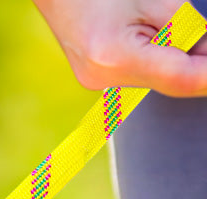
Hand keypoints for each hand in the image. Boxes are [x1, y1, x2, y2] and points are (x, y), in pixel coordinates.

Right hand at [34, 0, 206, 94]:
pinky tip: (153, 34)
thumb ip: (187, 28)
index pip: (180, 78)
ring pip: (156, 77)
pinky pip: (139, 72)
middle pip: (169, 80)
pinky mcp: (96, 76)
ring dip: (177, 57)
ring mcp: (96, 81)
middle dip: (198, 63)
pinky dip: (159, 57)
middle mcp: (102, 78)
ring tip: (161, 22)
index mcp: (115, 57)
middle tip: (203, 35)